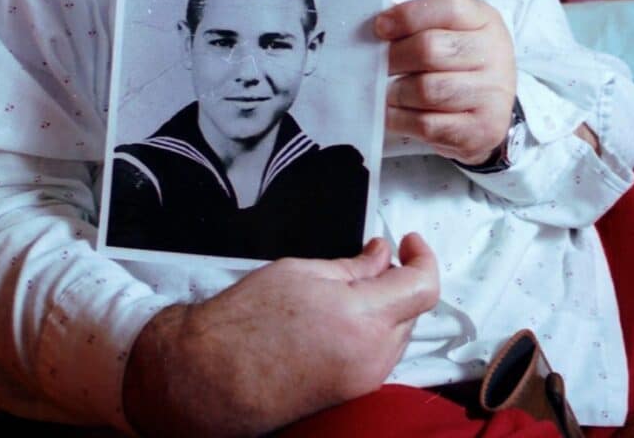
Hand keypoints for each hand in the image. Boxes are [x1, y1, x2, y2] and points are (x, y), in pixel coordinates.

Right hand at [123, 234, 438, 436]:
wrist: (210, 376)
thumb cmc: (245, 321)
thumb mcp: (302, 272)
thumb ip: (354, 265)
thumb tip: (383, 255)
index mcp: (360, 317)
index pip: (422, 286)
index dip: (423, 256)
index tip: (408, 241)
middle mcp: (371, 354)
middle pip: (412, 308)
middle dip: (399, 279)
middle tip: (372, 257)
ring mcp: (364, 379)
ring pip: (398, 331)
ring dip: (386, 305)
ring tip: (348, 287)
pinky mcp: (352, 392)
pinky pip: (380, 353)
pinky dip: (373, 328)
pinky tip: (343, 315)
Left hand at [376, 0, 516, 165]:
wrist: (489, 108)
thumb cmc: (459, 63)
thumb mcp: (447, 30)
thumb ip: (417, 23)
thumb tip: (379, 26)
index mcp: (485, 20)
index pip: (449, 7)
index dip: (408, 16)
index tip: (380, 27)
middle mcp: (495, 54)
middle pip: (430, 49)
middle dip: (394, 57)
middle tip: (378, 65)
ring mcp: (492, 94)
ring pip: (427, 90)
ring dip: (396, 92)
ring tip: (388, 91)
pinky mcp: (483, 129)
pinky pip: (428, 124)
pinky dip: (400, 119)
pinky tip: (393, 112)